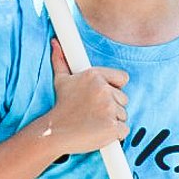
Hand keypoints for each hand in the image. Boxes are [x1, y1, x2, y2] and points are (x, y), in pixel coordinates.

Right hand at [47, 40, 128, 154]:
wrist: (54, 132)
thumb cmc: (61, 107)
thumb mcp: (61, 80)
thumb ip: (61, 60)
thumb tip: (55, 43)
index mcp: (95, 75)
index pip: (122, 78)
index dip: (115, 88)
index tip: (103, 96)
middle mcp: (103, 89)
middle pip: (123, 99)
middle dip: (112, 107)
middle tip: (94, 113)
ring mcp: (109, 108)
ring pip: (123, 115)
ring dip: (112, 120)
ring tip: (94, 123)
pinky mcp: (112, 126)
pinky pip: (123, 130)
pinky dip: (115, 134)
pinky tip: (99, 133)